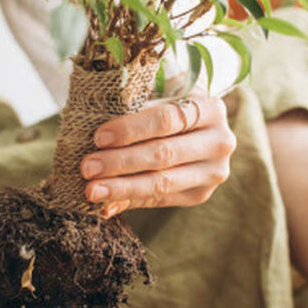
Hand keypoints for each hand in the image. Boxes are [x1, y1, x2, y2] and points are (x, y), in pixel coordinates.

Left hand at [81, 92, 236, 216]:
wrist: (198, 131)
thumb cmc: (171, 110)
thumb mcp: (161, 103)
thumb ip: (134, 116)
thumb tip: (97, 141)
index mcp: (212, 109)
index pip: (166, 119)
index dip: (131, 129)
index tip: (99, 137)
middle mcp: (220, 142)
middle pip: (164, 153)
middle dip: (121, 162)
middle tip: (87, 167)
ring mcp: (214, 172)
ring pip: (162, 182)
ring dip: (122, 187)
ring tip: (92, 190)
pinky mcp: (201, 194)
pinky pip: (161, 199)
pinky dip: (131, 200)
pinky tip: (107, 203)